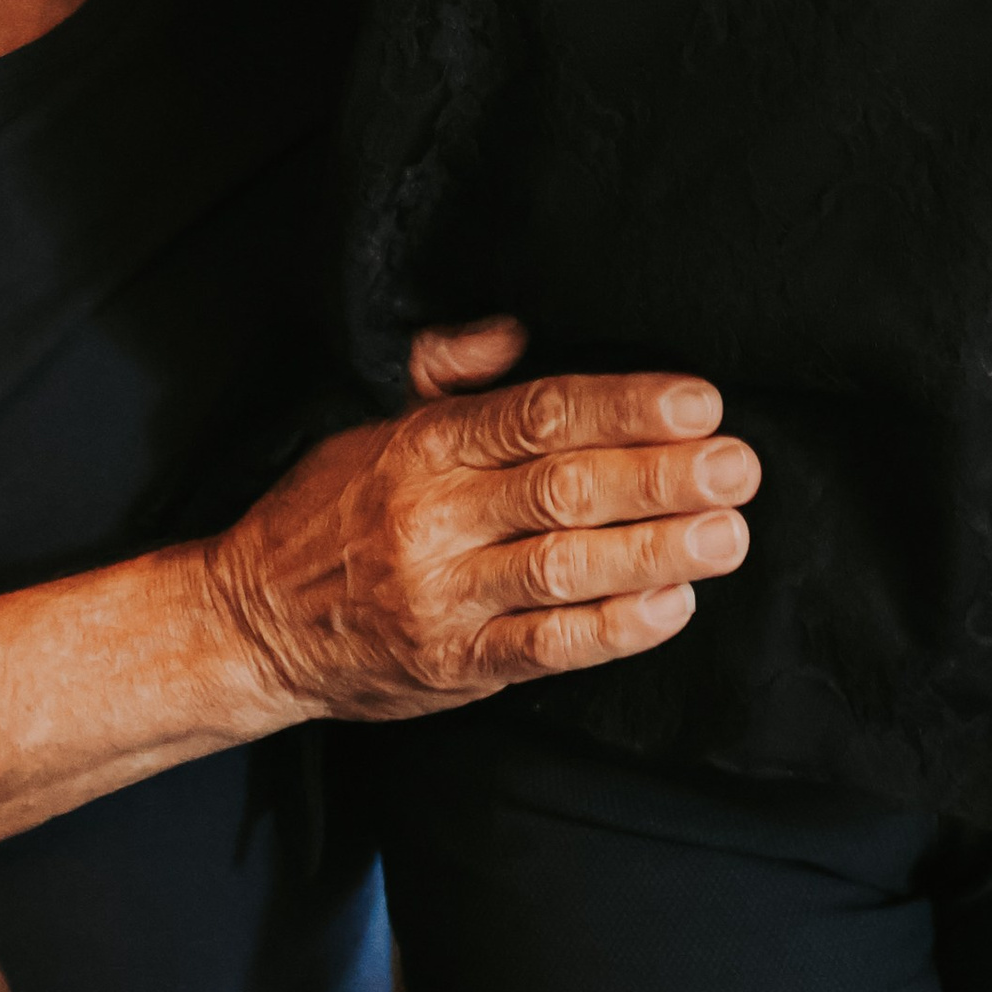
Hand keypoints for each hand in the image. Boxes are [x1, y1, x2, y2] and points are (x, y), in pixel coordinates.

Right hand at [207, 363, 759, 721]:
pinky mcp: (452, 664)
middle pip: (564, 486)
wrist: (254, 623)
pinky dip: (614, 628)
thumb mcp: (375, 421)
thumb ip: (450, 373)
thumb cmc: (330, 513)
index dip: (625, 405)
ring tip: (729, 534)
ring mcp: (443, 594)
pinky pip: (545, 646)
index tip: (699, 401)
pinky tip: (673, 604)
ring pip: (564, 566)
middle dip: (661, 474)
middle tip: (738, 465)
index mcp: (423, 443)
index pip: (539, 412)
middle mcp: (433, 515)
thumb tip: (516, 327)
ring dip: (656, 549)